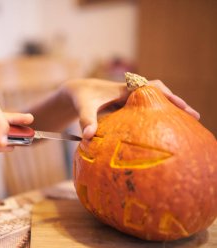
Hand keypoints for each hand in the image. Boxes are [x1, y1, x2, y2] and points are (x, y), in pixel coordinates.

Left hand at [64, 78, 199, 139]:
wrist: (77, 91)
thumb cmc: (80, 98)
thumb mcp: (83, 107)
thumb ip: (85, 120)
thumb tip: (88, 136)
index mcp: (124, 89)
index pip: (151, 88)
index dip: (167, 96)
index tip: (181, 106)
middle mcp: (131, 92)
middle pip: (160, 94)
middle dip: (176, 104)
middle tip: (194, 117)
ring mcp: (130, 100)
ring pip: (155, 102)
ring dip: (169, 110)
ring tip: (187, 126)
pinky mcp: (128, 107)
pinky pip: (147, 110)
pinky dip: (158, 116)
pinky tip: (165, 130)